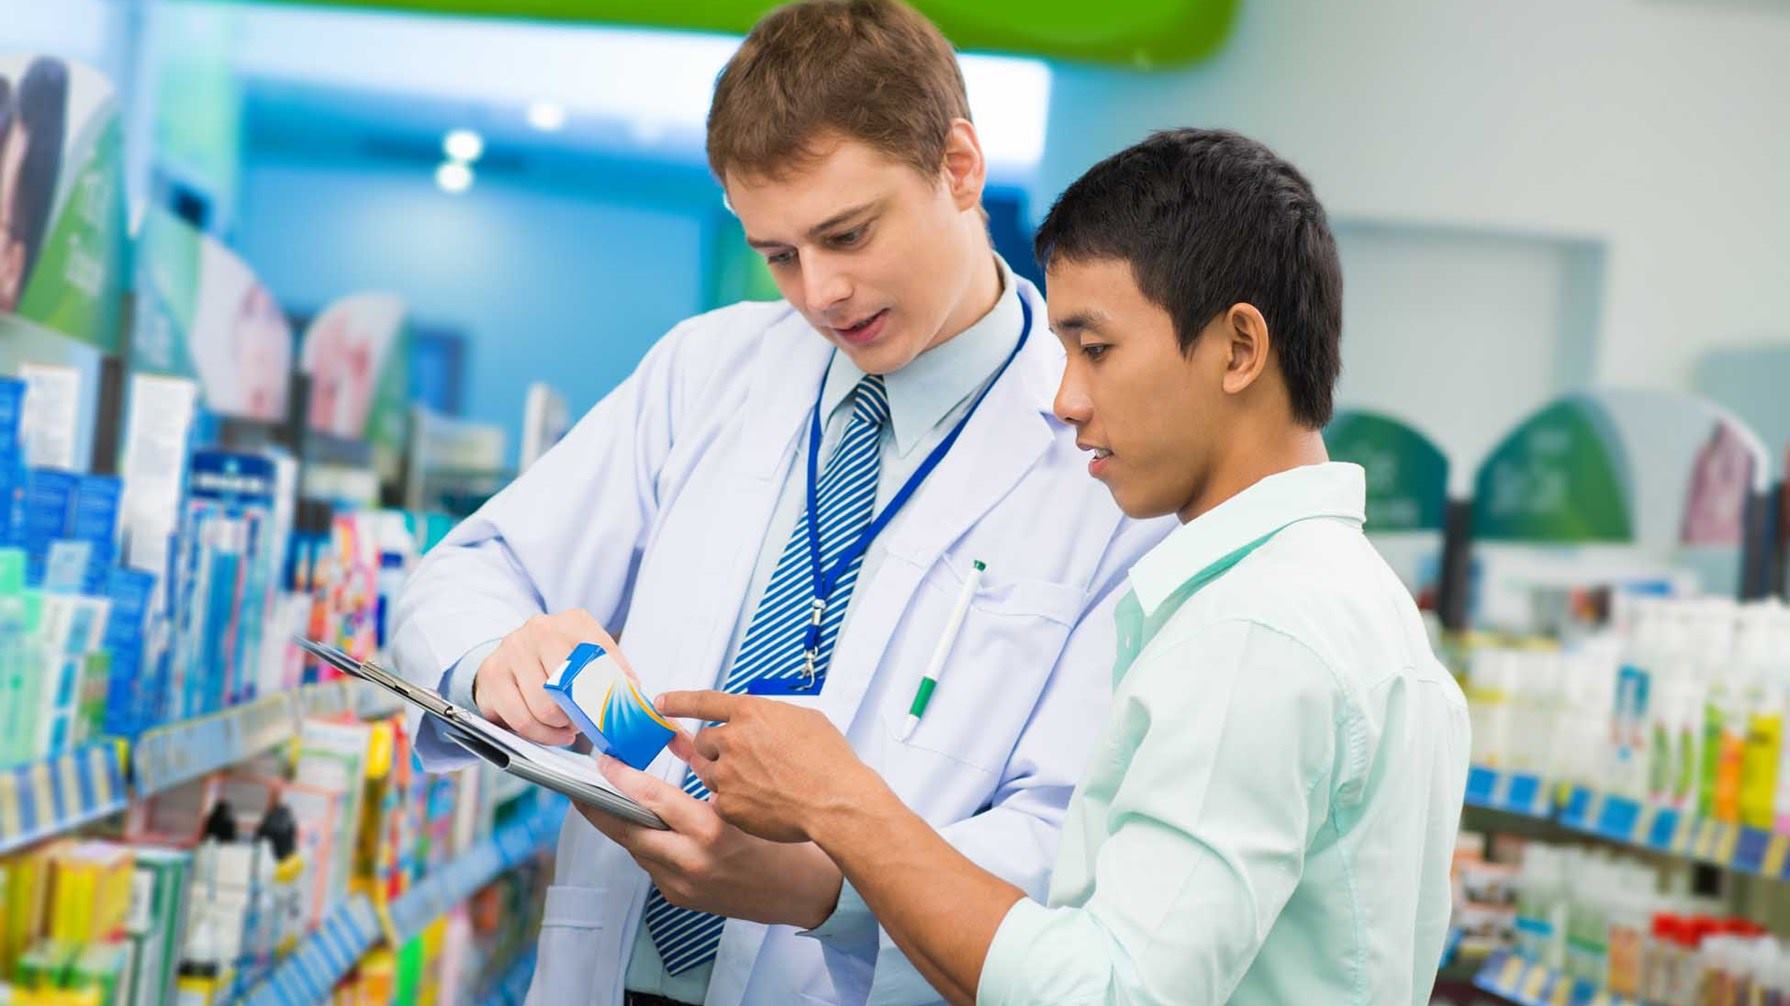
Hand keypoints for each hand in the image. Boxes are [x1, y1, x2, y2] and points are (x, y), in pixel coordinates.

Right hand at [474, 609, 634, 744]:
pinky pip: (519, 720)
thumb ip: (614, 671)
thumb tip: (633, 694)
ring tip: (564, 728)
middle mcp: (540, 630)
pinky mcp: (492, 675)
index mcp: (574, 622)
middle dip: (578, 715)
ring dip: (558, 728)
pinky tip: (547, 731)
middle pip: (567, 687)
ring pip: (541, 708)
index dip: (609, 690)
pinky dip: (538, 734)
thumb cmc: (558, 658)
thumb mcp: (591, 655)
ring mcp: (513, 650)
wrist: (514, 652)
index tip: (611, 710)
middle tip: (581, 722)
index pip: (601, 657)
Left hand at [579, 755, 844, 927]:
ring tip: (605, 804)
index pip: (653, 800)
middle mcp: (692, 862)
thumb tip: (674, 739)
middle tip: (581, 789)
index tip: (604, 763)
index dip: (623, 779)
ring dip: (621, 827)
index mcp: (711, 831)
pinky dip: (644, 844)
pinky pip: (651, 865)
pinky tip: (642, 829)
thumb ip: (704, 772)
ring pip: (636, 849)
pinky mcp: (681, 899)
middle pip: (628, 831)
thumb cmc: (781, 842)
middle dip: (599, 810)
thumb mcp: (742, 801)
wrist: (800, 892)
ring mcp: (683, 885)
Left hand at [657, 690, 882, 843]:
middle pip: (705, 742)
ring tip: (759, 785)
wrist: (837, 803)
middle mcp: (732, 740)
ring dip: (725, 776)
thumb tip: (762, 722)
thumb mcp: (805, 720)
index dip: (679, 701)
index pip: (702, 701)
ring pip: (708, 772)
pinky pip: (719, 800)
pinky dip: (734, 802)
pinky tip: (760, 805)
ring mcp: (726, 774)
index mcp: (750, 712)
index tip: (662, 702)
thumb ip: (771, 717)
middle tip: (746, 763)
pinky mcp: (726, 805)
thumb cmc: (830, 764)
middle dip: (719, 751)